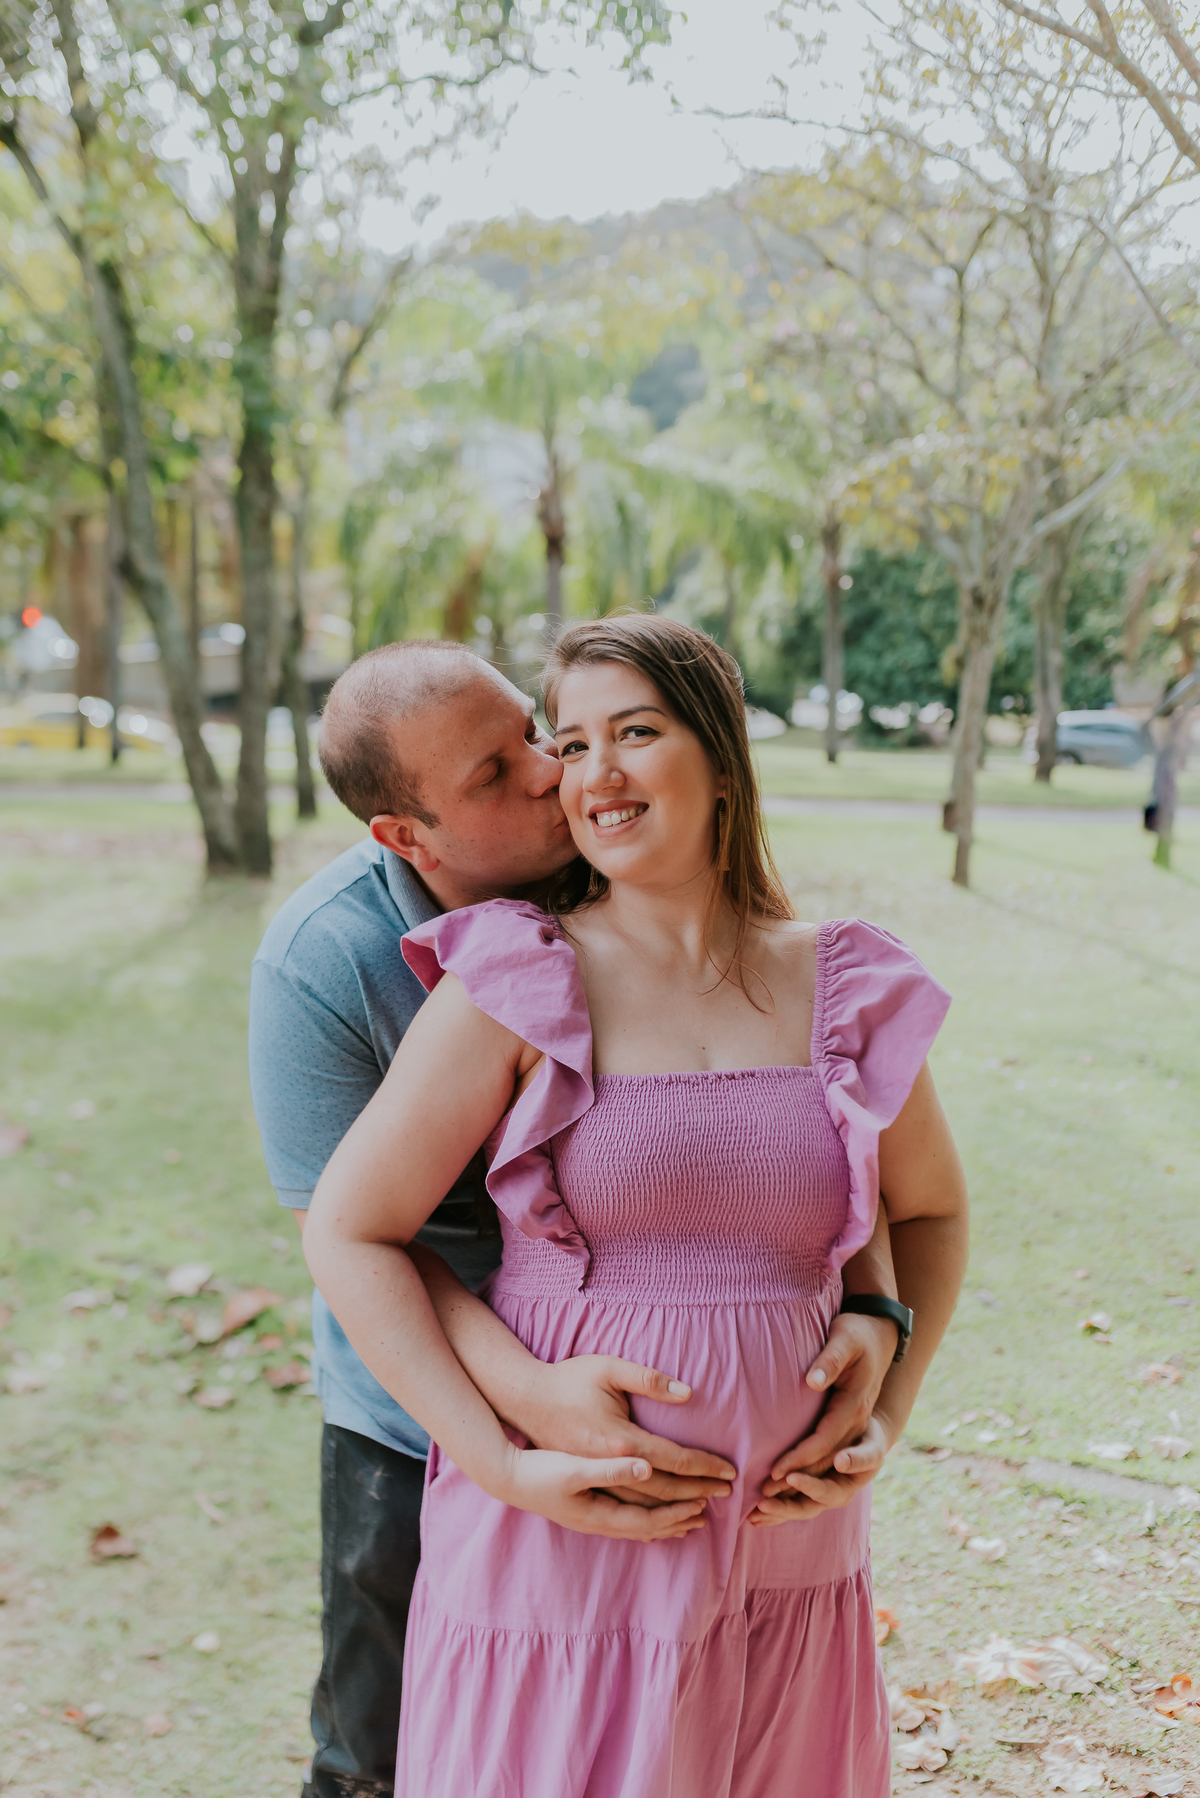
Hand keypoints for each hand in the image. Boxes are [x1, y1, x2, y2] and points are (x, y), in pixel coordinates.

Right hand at [495, 1443, 710, 1540]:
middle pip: (649, 1526)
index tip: (707, 1499)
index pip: (651, 1515)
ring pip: (639, 1527)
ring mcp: (591, 1519)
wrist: (504, 1474)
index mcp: (598, 1507)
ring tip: (693, 1518)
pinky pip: (627, 1522)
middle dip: (681, 1517)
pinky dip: (649, 1521)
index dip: (682, 1506)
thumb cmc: (538, 1464)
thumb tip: (647, 1466)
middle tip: (711, 1509)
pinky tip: (655, 1519)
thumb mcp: (573, 1463)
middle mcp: (598, 1520)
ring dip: (668, 1522)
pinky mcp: (585, 1511)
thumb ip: (611, 1468)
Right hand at [512, 1354, 735, 1508]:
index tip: (728, 1473)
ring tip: (701, 1516)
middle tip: (726, 1495)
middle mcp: (607, 1471)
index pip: (672, 1463)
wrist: (521, 1402)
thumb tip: (687, 1394)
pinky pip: (621, 1516)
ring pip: (642, 1513)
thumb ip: (647, 1381)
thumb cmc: (566, 1381)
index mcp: (617, 1443)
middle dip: (697, 1494)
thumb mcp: (606, 1369)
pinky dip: (647, 1524)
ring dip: (675, 1515)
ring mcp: (591, 1486)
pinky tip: (661, 1527)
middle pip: (662, 1494)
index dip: (703, 1468)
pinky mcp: (581, 1491)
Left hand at [768, 1312, 896, 1481]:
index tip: (776, 1471)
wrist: (879, 1335)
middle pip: (829, 1465)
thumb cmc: (856, 1334)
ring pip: (831, 1470)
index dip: (801, 1457)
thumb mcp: (844, 1338)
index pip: (826, 1439)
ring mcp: (855, 1429)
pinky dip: (807, 1478)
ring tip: (769, 1501)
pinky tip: (783, 1488)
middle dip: (798, 1482)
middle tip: (765, 1495)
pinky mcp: (847, 1429)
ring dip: (802, 1488)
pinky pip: (828, 1460)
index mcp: (855, 1405)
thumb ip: (830, 1359)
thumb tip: (812, 1382)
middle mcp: (858, 1423)